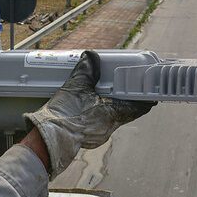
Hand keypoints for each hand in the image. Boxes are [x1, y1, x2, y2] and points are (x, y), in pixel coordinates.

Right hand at [24, 51, 155, 178]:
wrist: (48, 138)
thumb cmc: (65, 115)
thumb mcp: (76, 87)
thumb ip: (85, 71)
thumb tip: (91, 57)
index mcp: (113, 114)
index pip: (138, 108)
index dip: (144, 100)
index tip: (149, 93)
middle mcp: (109, 127)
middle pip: (124, 113)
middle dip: (123, 101)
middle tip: (122, 89)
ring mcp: (98, 135)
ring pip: (110, 120)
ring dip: (108, 110)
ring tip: (101, 99)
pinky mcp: (87, 139)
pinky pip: (97, 126)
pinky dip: (96, 117)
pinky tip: (86, 111)